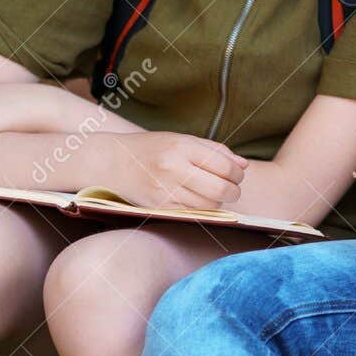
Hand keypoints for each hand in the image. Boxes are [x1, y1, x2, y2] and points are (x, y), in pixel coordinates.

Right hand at [110, 132, 247, 211]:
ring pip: (208, 206)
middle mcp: (173, 169)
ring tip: (211, 193)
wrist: (111, 161)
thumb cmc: (152, 148)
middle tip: (232, 188)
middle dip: (233, 191)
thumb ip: (215, 151)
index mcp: (182, 147)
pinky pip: (191, 214)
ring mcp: (164, 190)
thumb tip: (244, 166)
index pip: (225, 166)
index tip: (236, 175)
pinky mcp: (158, 207)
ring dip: (218, 202)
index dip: (237, 174)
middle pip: (220, 189)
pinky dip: (200, 210)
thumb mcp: (182, 140)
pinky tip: (196, 200)